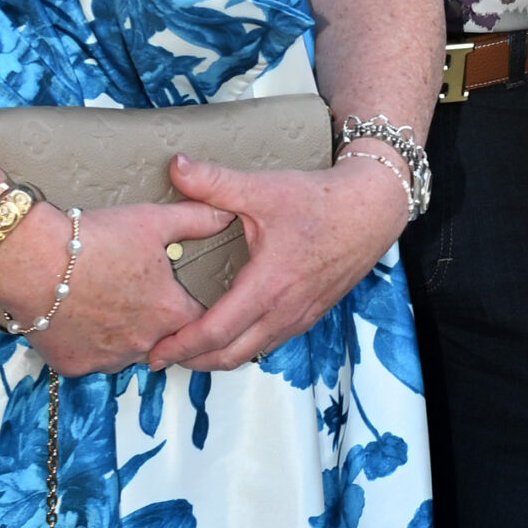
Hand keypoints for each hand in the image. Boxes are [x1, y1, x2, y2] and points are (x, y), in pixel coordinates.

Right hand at [0, 198, 217, 377]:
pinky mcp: (74, 366)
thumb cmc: (93, 241)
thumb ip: (196, 220)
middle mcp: (143, 343)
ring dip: (126, 334)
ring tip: (111, 302)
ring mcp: (107, 359)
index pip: (201, 322)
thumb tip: (225, 214)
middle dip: (158, 321)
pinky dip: (90, 343)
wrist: (32, 261)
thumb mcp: (153, 221)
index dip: (195, 306)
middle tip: (140, 294)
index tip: (184, 295)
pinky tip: (83, 317)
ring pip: (127, 351)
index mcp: (170, 313)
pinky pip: (91, 359)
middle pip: (163, 339)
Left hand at [141, 152, 412, 374]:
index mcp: (268, 284)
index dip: (181, 346)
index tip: (154, 350)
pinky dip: (243, 345)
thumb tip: (175, 166)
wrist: (372, 209)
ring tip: (189, 348)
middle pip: (230, 355)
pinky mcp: (310, 314)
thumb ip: (215, 182)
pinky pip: (270, 342)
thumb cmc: (320, 199)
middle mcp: (285, 310)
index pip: (216, 331)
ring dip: (218, 356)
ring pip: (251, 352)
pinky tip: (229, 331)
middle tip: (161, 355)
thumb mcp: (265, 188)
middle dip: (192, 361)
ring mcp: (300, 317)